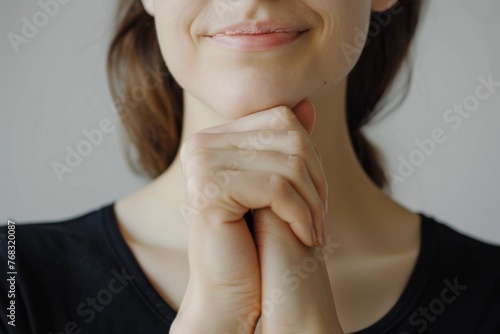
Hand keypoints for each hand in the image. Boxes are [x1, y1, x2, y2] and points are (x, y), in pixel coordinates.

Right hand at [171, 100, 326, 333]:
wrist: (231, 292)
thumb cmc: (255, 241)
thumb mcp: (277, 186)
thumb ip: (286, 144)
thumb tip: (305, 102)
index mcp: (214, 139)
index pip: (280, 117)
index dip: (310, 154)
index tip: (317, 193)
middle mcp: (201, 145)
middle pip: (289, 137)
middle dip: (317, 180)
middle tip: (321, 217)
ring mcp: (201, 164)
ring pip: (288, 163)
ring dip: (313, 203)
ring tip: (316, 231)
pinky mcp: (209, 190)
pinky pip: (277, 189)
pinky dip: (303, 216)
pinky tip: (308, 237)